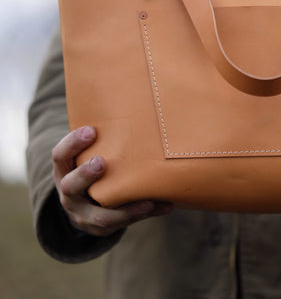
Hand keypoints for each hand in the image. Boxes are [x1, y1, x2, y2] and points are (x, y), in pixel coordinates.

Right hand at [52, 126, 172, 236]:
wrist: (84, 206)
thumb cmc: (93, 168)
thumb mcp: (87, 155)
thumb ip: (102, 140)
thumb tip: (138, 106)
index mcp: (64, 170)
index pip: (60, 156)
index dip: (72, 144)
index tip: (91, 130)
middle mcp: (69, 193)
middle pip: (71, 185)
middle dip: (85, 175)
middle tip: (101, 162)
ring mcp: (83, 214)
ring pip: (101, 216)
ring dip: (126, 209)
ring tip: (148, 202)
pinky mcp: (102, 228)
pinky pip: (125, 223)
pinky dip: (146, 214)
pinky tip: (166, 205)